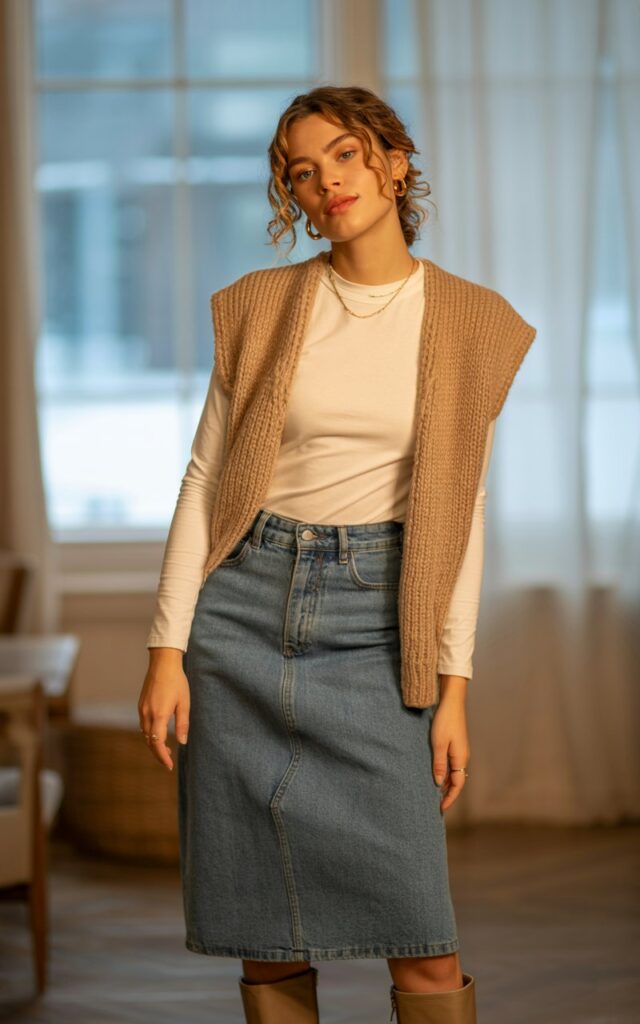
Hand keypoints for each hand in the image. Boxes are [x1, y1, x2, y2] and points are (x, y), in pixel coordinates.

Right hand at [138, 648, 189, 770]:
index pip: (157, 743)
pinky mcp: (141, 705)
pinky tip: (159, 733)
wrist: (163, 663)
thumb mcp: (184, 703)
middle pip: (149, 741)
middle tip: (168, 760)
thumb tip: (182, 742)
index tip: (169, 765)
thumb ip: (182, 724)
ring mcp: (142, 709)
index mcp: (159, 715)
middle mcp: (147, 714)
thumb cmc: (177, 682)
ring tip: (166, 748)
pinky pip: (143, 725)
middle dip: (158, 753)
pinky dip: (150, 733)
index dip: (162, 756)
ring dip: (153, 744)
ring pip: (145, 734)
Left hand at [431, 693, 469, 811]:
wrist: (451, 702)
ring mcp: (460, 751)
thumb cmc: (444, 721)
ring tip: (434, 793)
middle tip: (436, 805)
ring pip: (454, 773)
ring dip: (446, 783)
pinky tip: (436, 774)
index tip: (441, 809)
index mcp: (460, 759)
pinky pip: (452, 765)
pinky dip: (445, 773)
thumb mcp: (438, 744)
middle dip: (448, 794)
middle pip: (457, 781)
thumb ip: (438, 764)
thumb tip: (438, 783)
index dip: (450, 798)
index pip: (457, 785)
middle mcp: (462, 757)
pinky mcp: (456, 745)